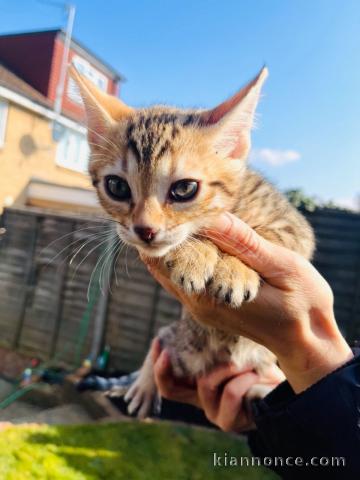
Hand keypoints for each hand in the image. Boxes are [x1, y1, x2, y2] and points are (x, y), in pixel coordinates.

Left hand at [146, 213, 352, 392]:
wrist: (307, 342)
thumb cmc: (303, 303)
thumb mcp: (282, 267)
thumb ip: (245, 243)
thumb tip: (214, 217)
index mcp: (210, 295)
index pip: (170, 258)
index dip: (167, 229)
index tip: (167, 206)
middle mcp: (197, 304)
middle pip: (162, 265)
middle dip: (164, 236)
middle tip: (163, 206)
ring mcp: (200, 308)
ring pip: (169, 273)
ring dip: (173, 247)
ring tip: (175, 217)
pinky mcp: (207, 308)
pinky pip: (183, 281)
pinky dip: (184, 259)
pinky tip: (192, 240)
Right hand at [151, 339, 284, 431]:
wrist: (283, 388)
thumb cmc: (259, 365)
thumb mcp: (231, 347)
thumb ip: (212, 338)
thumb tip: (197, 305)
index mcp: (197, 384)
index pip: (168, 379)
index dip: (158, 362)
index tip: (158, 341)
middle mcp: (200, 399)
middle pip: (168, 390)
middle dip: (163, 369)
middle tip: (165, 350)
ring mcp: (212, 412)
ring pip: (204, 384)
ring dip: (225, 367)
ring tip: (243, 361)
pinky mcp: (228, 422)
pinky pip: (229, 393)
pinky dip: (242, 379)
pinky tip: (255, 374)